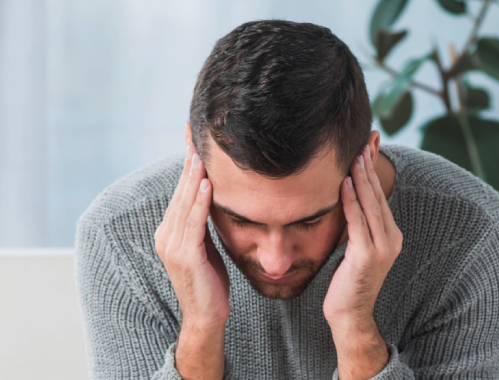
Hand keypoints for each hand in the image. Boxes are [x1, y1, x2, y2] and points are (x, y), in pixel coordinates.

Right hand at [154, 144, 229, 378]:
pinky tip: (207, 184)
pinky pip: (194, 222)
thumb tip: (214, 197)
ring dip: (194, 176)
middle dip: (189, 161)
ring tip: (201, 152)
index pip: (181, 191)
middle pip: (181, 191)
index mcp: (171, 231)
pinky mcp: (184, 255)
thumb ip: (204, 223)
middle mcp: (166, 234)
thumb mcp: (207, 245)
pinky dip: (200, 202)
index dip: (188, 164)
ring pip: (186, 203)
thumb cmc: (210, 281)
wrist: (206, 316)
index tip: (194, 139)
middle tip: (194, 133)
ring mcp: (172, 245)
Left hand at [324, 147, 402, 379]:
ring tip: (354, 156)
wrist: (350, 315)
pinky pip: (357, 221)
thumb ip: (359, 226)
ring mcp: (382, 248)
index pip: (381, 197)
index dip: (373, 172)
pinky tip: (343, 183)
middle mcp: (392, 239)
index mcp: (392, 236)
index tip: (366, 149)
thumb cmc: (349, 282)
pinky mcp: (366, 255)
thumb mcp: (358, 249)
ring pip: (370, 205)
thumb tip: (350, 201)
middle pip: (378, 196)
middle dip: (369, 168)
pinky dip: (350, 200)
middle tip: (362, 143)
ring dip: (361, 178)